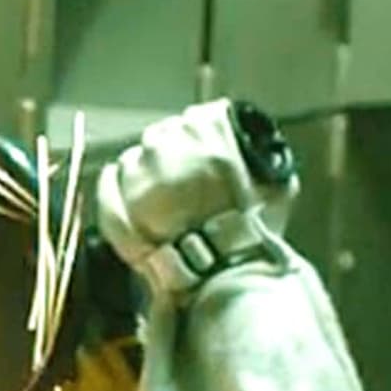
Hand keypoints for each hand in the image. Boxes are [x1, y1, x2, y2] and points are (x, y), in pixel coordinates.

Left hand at [94, 100, 298, 284]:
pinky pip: (111, 181)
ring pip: (138, 156)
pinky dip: (116, 184)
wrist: (222, 274)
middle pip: (167, 134)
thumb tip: (259, 152)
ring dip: (149, 171)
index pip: (202, 116)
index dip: (207, 135)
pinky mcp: (119, 201)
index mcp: (207, 131)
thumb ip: (264, 158)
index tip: (211, 153)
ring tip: (166, 200)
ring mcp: (140, 172)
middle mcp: (170, 143)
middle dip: (177, 154)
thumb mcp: (278, 187)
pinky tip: (127, 193)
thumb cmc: (253, 235)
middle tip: (191, 183)